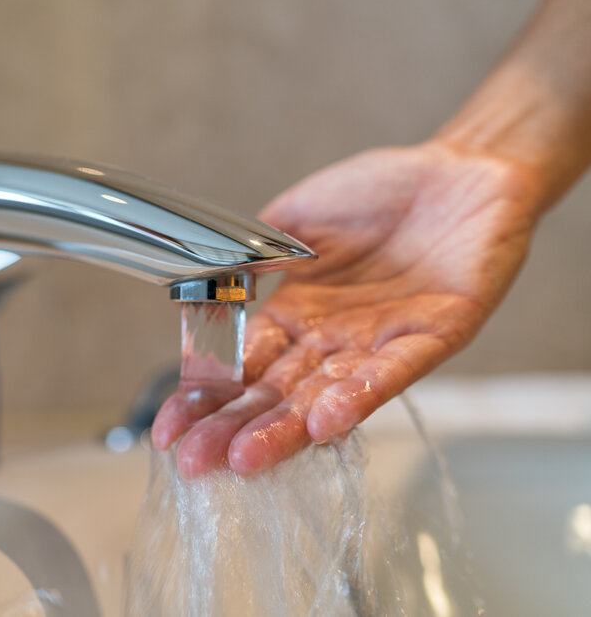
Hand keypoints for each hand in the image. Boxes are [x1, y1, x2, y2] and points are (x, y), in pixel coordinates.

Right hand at [152, 142, 541, 476]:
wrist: (459, 169)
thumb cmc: (381, 189)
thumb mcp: (297, 216)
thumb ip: (254, 251)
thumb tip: (209, 282)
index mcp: (295, 312)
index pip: (242, 365)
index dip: (205, 396)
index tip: (170, 427)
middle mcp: (332, 338)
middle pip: (275, 394)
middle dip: (233, 428)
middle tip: (194, 460)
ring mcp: (378, 342)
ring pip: (324, 395)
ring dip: (285, 429)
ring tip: (245, 458)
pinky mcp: (433, 335)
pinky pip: (391, 373)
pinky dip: (357, 398)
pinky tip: (323, 423)